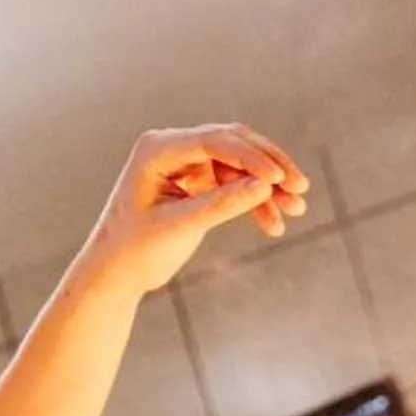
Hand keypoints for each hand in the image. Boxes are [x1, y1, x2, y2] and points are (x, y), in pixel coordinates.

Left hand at [85, 124, 310, 294]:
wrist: (115, 274)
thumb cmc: (135, 251)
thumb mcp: (180, 228)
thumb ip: (222, 205)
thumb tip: (266, 186)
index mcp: (157, 150)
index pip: (214, 141)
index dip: (252, 157)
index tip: (280, 180)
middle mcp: (171, 148)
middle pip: (234, 144)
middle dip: (269, 168)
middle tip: (301, 188)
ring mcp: (185, 163)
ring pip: (239, 165)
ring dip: (267, 188)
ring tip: (296, 209)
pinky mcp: (196, 181)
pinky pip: (234, 184)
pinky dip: (254, 201)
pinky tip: (274, 222)